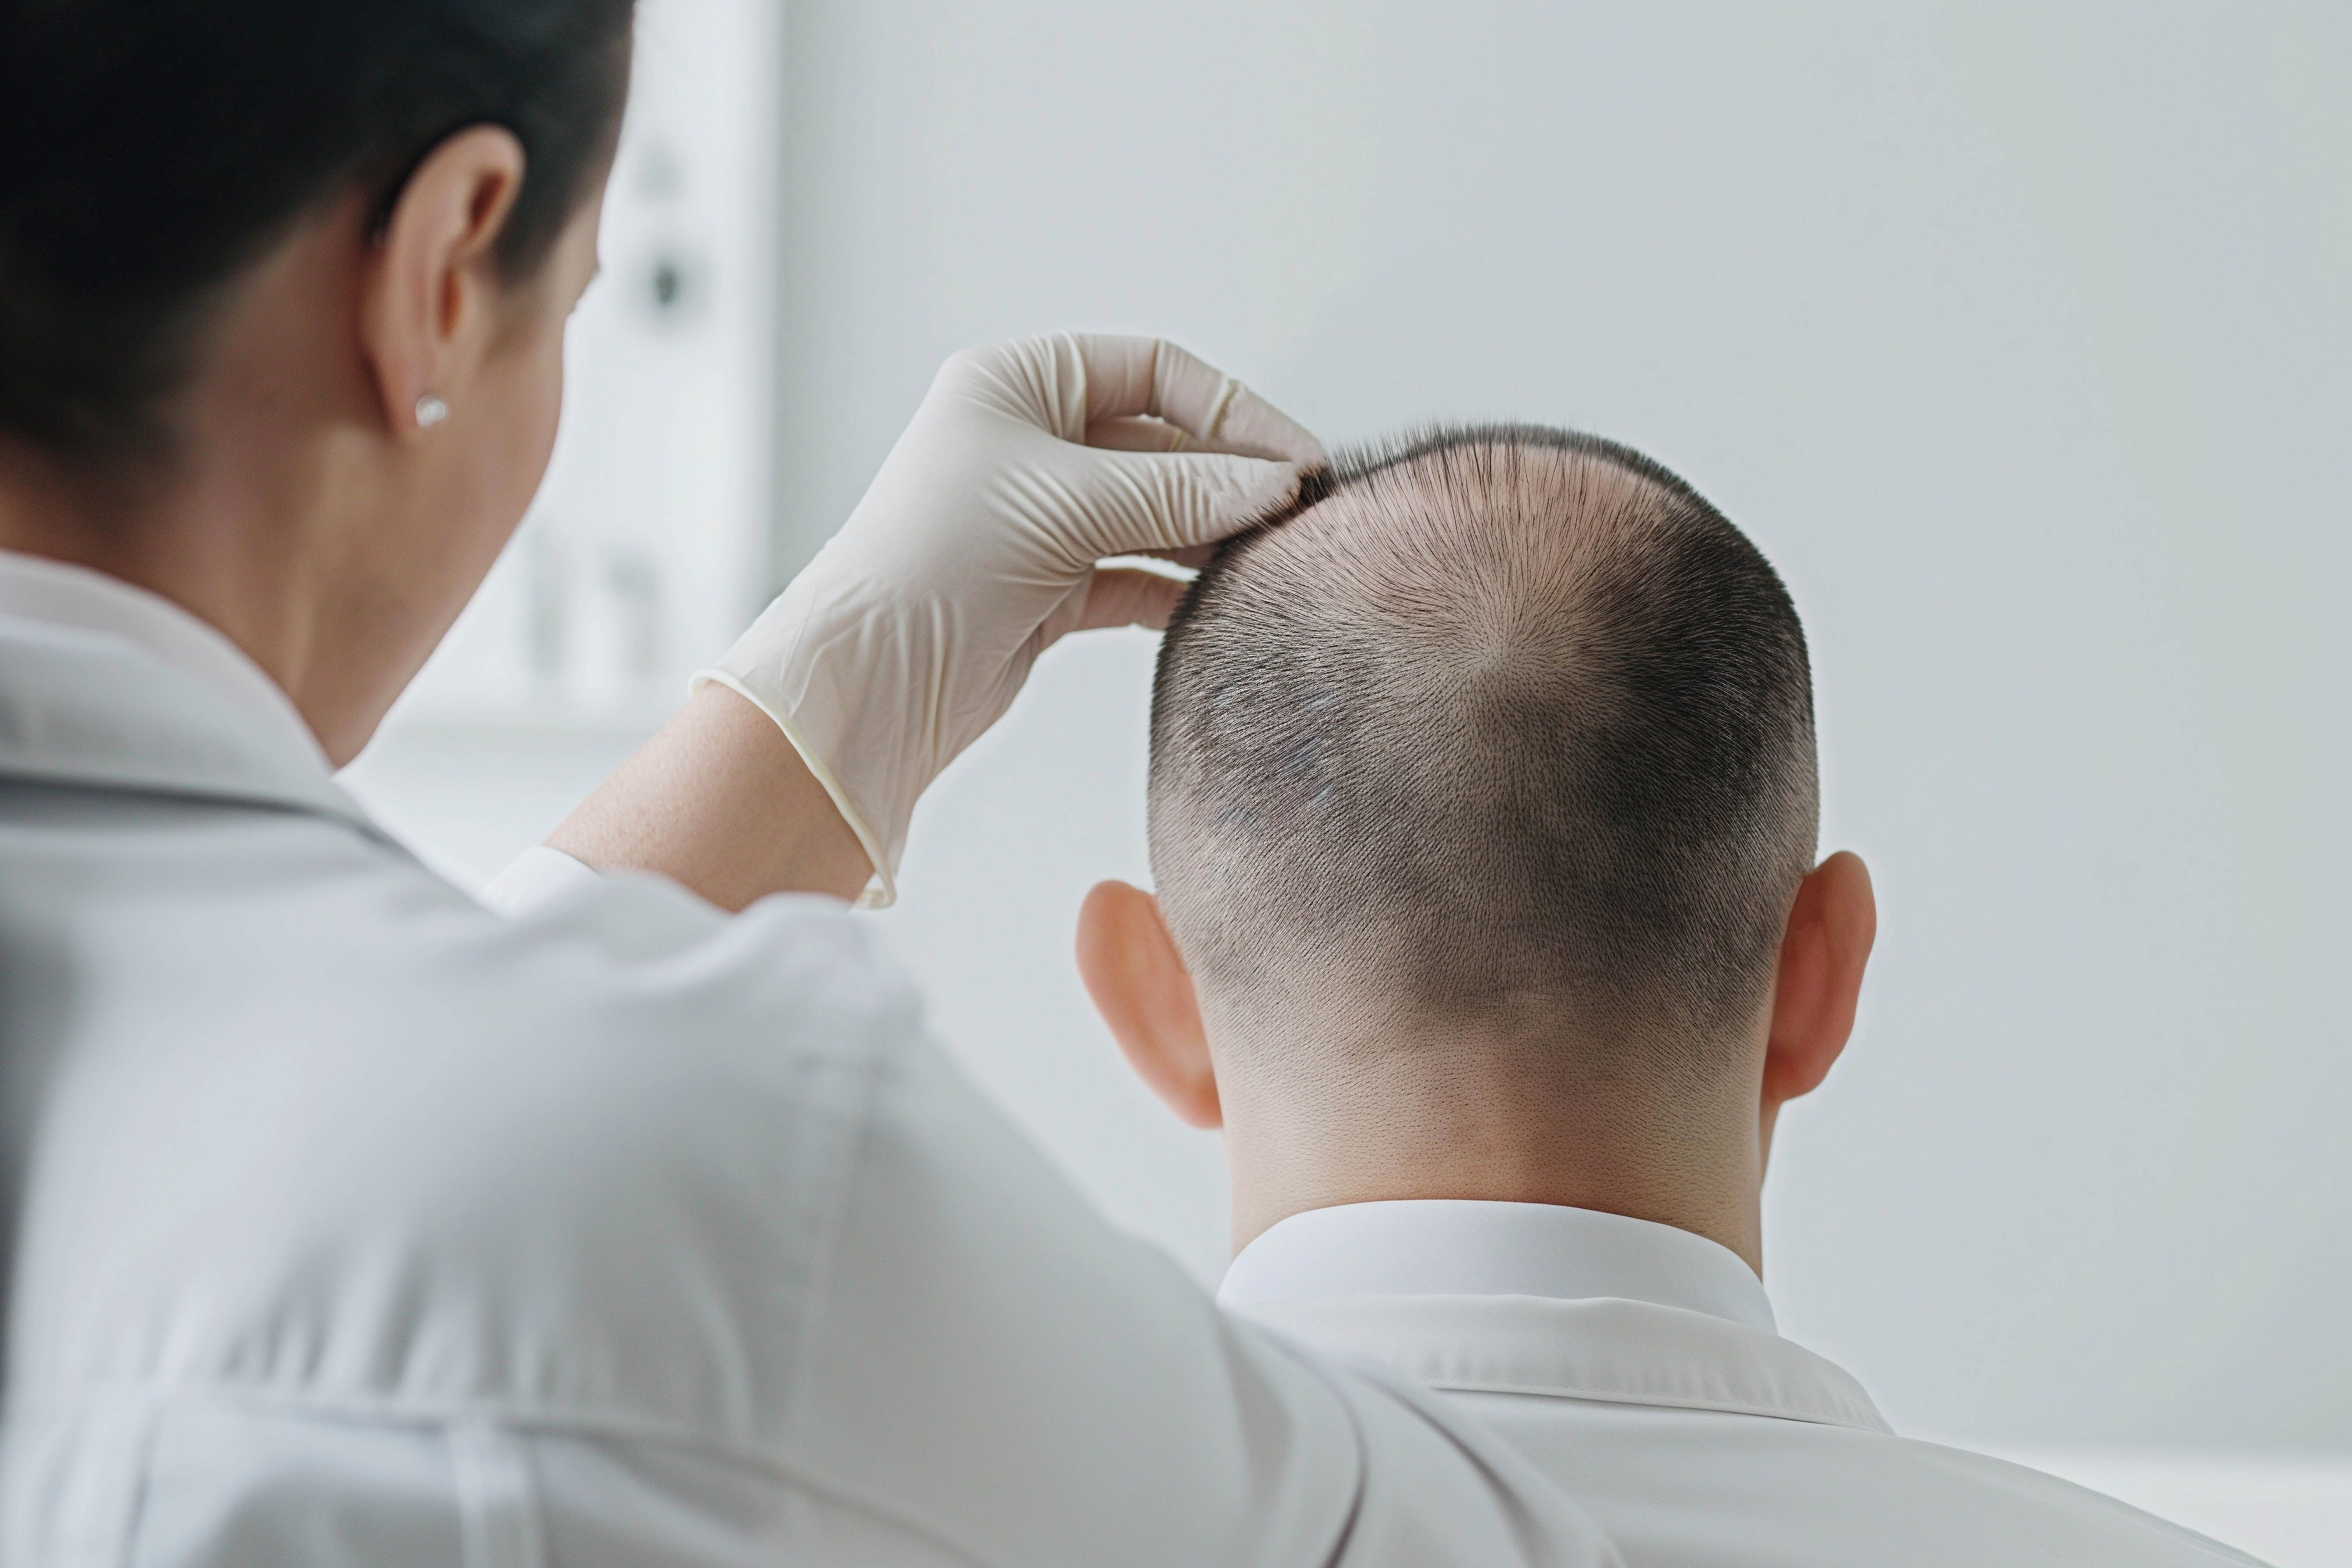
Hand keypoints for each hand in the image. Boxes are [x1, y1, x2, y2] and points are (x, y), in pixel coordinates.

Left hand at [697, 333, 1322, 904]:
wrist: (872, 678)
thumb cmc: (936, 558)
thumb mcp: (1071, 501)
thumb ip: (1180, 492)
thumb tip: (1276, 485)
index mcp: (1017, 384)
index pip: (1152, 370)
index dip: (1228, 410)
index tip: (1292, 459)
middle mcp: (1026, 443)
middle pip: (1159, 444)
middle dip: (1228, 477)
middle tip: (1296, 514)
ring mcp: (1039, 519)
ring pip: (1152, 514)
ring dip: (1209, 535)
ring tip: (1270, 560)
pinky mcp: (1047, 590)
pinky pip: (1134, 576)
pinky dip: (1176, 588)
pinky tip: (1220, 603)